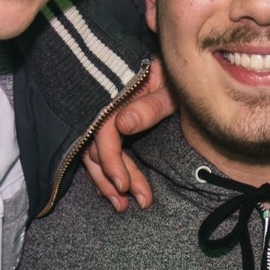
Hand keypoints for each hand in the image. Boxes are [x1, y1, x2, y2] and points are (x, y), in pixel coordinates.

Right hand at [83, 61, 173, 212]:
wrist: (177, 64)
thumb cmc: (175, 75)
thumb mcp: (169, 86)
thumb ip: (151, 105)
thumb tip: (123, 124)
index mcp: (116, 92)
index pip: (102, 131)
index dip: (111, 160)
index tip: (124, 185)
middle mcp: (102, 105)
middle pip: (94, 147)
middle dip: (111, 179)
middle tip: (129, 203)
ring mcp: (101, 116)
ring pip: (91, 153)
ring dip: (104, 181)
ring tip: (121, 205)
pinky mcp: (105, 125)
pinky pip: (96, 151)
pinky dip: (103, 171)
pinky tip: (112, 189)